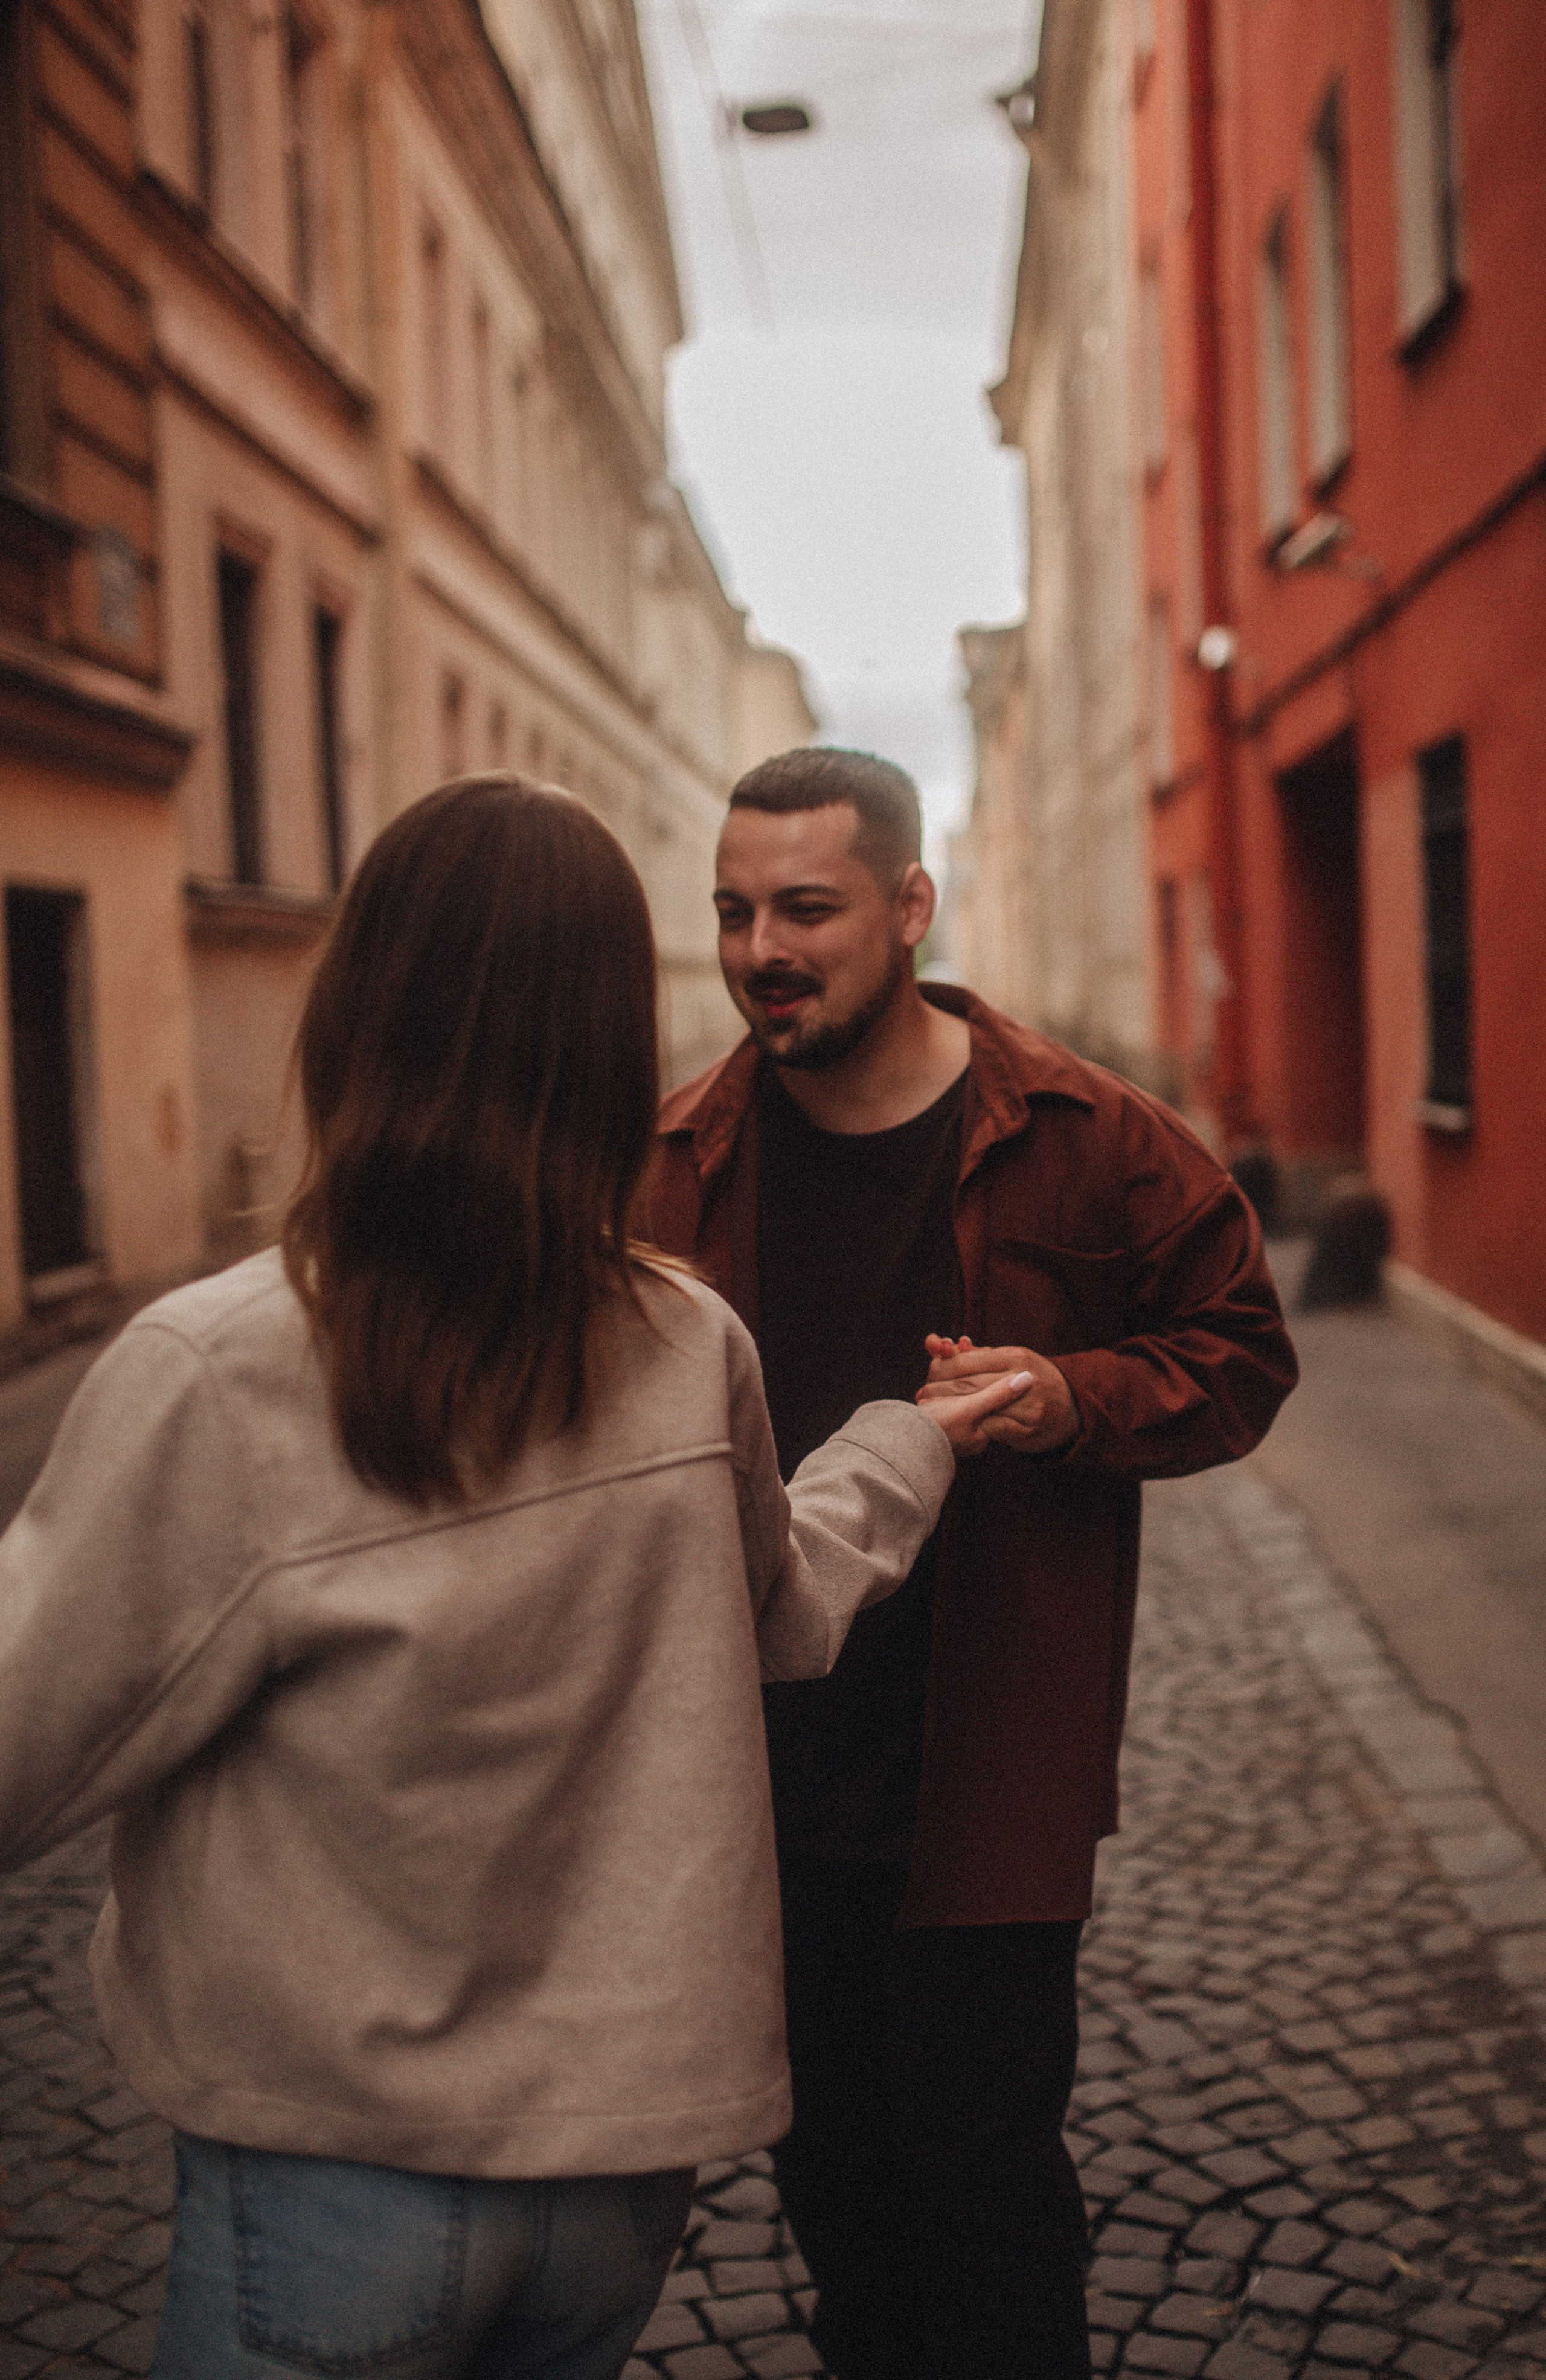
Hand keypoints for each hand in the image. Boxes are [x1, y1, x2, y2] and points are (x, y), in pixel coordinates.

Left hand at [918, 1335, 1078, 1454]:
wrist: (1071, 1407)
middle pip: (970, 1383)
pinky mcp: (1029, 1429)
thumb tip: (941, 1343)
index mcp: (1015, 1356)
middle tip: (922, 1396)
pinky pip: (995, 1429)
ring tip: (932, 1414)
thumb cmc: (1030, 1378)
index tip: (928, 1374)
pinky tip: (960, 1428)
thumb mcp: (1009, 1360)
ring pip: (980, 1407)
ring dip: (952, 1411)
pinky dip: (976, 1428)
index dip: (943, 1368)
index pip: (969, 1360)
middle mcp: (1023, 1377)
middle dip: (941, 1390)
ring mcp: (1028, 1405)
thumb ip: (977, 1355)